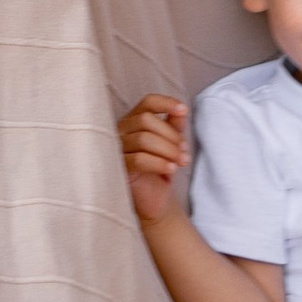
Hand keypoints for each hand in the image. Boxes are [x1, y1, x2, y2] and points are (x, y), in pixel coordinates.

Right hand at [118, 93, 189, 223]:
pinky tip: (171, 169)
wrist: (154, 199)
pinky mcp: (117, 168)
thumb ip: (174, 126)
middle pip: (146, 120)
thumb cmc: (160, 168)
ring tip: (182, 162)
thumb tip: (181, 111)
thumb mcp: (171, 144)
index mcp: (133, 121)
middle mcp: (120, 130)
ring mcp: (116, 149)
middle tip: (185, 151)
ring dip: (168, 149)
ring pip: (143, 139)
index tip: (184, 110)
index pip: (147, 103)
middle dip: (171, 135)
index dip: (166, 103)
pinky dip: (159, 162)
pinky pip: (139, 159)